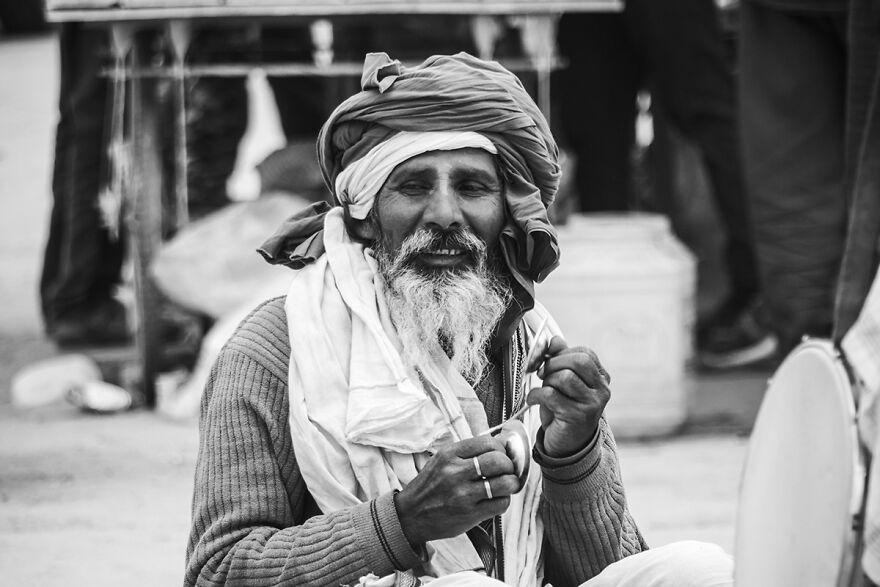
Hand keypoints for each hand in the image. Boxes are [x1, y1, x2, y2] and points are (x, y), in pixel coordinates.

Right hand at [394, 435, 520, 545]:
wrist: (409, 516)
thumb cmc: (429, 487)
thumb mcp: (441, 461)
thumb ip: (467, 453)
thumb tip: (501, 444)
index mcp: (449, 454)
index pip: (487, 442)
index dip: (501, 448)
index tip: (502, 454)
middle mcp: (455, 472)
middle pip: (499, 460)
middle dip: (509, 465)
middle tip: (507, 470)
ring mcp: (463, 494)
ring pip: (505, 483)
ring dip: (511, 483)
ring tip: (506, 485)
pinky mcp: (470, 514)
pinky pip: (501, 504)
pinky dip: (504, 501)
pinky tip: (495, 500)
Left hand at [526, 336, 610, 457]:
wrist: (567, 444)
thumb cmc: (563, 409)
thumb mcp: (561, 381)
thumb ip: (559, 358)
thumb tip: (554, 339)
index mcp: (601, 377)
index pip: (585, 353)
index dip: (561, 353)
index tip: (546, 361)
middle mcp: (602, 390)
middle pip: (579, 361)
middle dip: (554, 364)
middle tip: (542, 374)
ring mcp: (593, 404)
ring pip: (566, 377)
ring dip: (547, 381)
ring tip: (543, 390)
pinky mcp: (578, 416)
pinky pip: (552, 395)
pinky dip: (536, 395)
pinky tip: (533, 400)